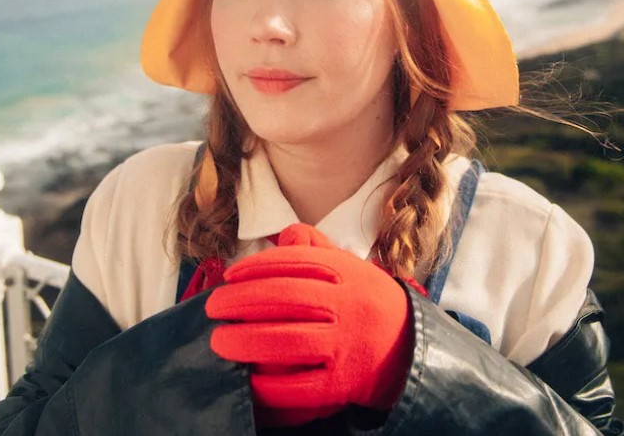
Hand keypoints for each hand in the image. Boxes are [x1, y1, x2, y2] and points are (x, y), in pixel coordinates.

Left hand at [205, 223, 413, 423]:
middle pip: (285, 299)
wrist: (411, 349)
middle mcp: (348, 307)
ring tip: (218, 340)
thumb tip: (283, 235)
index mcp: (348, 274)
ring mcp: (345, 347)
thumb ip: (317, 249)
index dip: (254, 268)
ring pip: (287, 343)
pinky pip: (299, 388)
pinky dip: (269, 385)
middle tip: (212, 307)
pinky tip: (246, 378)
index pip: (293, 263)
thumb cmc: (367, 303)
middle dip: (240, 302)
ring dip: (245, 341)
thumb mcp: (351, 268)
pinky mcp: (342, 385)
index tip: (228, 276)